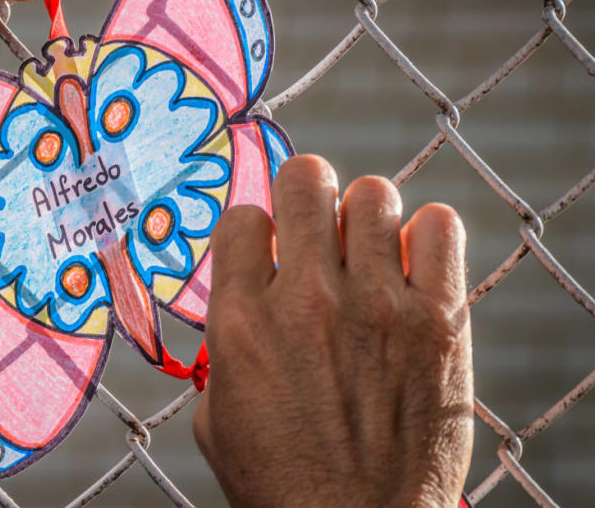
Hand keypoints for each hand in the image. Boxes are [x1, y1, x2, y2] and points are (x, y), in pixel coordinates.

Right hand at [194, 155, 472, 507]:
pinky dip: (426, 233)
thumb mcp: (217, 418)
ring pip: (372, 194)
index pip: (244, 217)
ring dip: (363, 214)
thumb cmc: (282, 484)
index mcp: (242, 322)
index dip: (256, 226)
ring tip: (366, 248)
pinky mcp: (437, 322)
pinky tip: (412, 263)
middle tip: (315, 219)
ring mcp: (376, 306)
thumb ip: (226, 351)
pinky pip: (440, 227)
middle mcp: (306, 301)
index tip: (269, 244)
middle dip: (305, 191)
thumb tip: (240, 314)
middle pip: (305, 179)